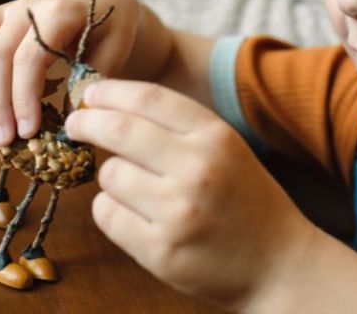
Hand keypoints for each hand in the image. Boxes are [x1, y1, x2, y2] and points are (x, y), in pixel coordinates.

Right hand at [0, 0, 142, 145]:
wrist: (110, 1)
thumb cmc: (114, 30)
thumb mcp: (115, 51)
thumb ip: (90, 80)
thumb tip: (67, 120)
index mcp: (60, 12)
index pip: (31, 56)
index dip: (25, 95)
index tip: (29, 131)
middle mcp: (28, 7)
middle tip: (3, 140)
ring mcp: (8, 10)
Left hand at [65, 80, 317, 310]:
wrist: (280, 265)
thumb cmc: (246, 202)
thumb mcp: (227, 150)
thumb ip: (178, 128)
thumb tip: (109, 105)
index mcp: (216, 137)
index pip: (149, 98)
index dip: (110, 91)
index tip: (90, 93)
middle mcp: (197, 169)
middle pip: (118, 129)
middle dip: (87, 122)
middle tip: (76, 124)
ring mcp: (178, 211)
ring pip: (109, 175)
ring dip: (110, 178)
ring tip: (133, 189)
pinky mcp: (161, 250)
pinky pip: (108, 215)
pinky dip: (112, 211)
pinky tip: (135, 216)